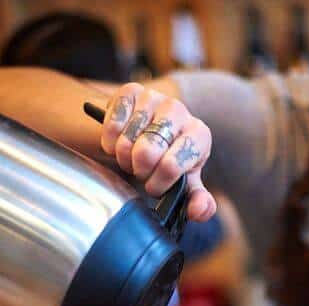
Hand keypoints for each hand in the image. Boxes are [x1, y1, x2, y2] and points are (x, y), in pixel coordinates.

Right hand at [99, 83, 215, 221]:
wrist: (155, 129)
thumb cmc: (172, 159)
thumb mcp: (187, 182)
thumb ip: (198, 201)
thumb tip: (198, 211)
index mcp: (199, 134)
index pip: (171, 166)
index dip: (157, 183)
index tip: (155, 186)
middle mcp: (178, 110)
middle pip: (146, 152)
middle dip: (139, 171)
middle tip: (141, 171)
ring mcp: (154, 97)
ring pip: (126, 139)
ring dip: (123, 157)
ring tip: (131, 158)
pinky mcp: (130, 91)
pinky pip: (112, 121)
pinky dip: (109, 140)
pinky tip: (117, 144)